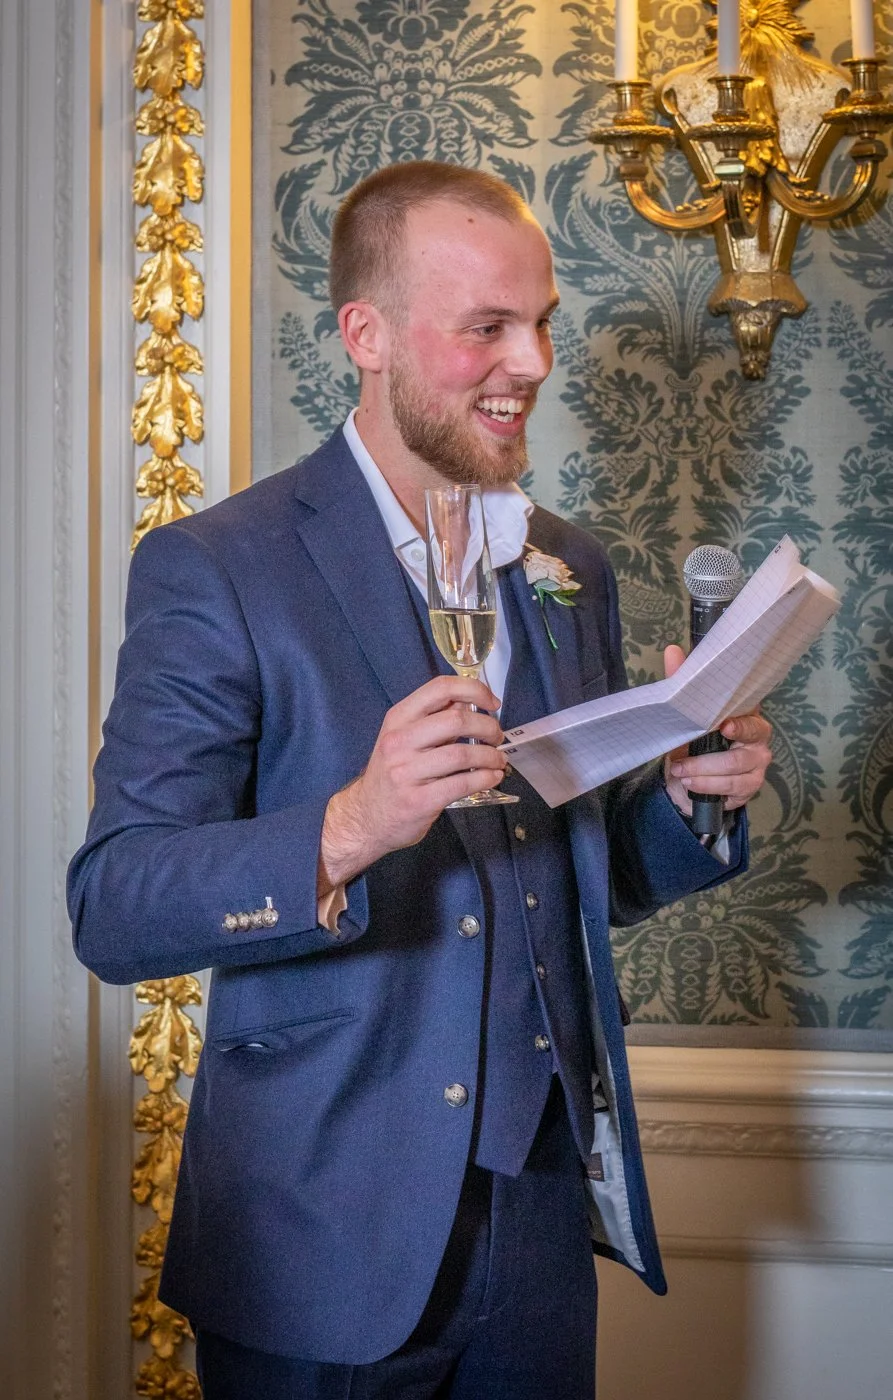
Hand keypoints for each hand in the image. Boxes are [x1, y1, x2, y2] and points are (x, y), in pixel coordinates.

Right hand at [318, 675, 504, 891]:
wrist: (366, 817)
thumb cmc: (391, 774)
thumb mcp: (404, 739)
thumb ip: (434, 720)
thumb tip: (471, 703)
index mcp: (398, 718)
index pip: (439, 688)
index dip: (473, 690)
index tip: (492, 702)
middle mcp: (399, 741)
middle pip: (456, 720)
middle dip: (488, 726)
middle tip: (497, 737)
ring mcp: (406, 772)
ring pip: (462, 754)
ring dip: (491, 756)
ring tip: (498, 760)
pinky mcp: (419, 800)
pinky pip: (462, 784)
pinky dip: (486, 778)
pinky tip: (492, 777)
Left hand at [661, 644, 772, 817]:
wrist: (688, 778)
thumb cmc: (692, 741)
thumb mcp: (684, 714)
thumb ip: (681, 683)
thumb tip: (673, 651)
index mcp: (746, 714)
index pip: (751, 713)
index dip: (741, 720)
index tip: (724, 725)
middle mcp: (758, 738)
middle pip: (747, 742)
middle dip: (712, 754)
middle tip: (682, 760)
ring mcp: (757, 763)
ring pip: (735, 768)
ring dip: (703, 772)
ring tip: (680, 772)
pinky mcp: (751, 786)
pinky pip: (732, 788)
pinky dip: (708, 786)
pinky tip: (690, 784)